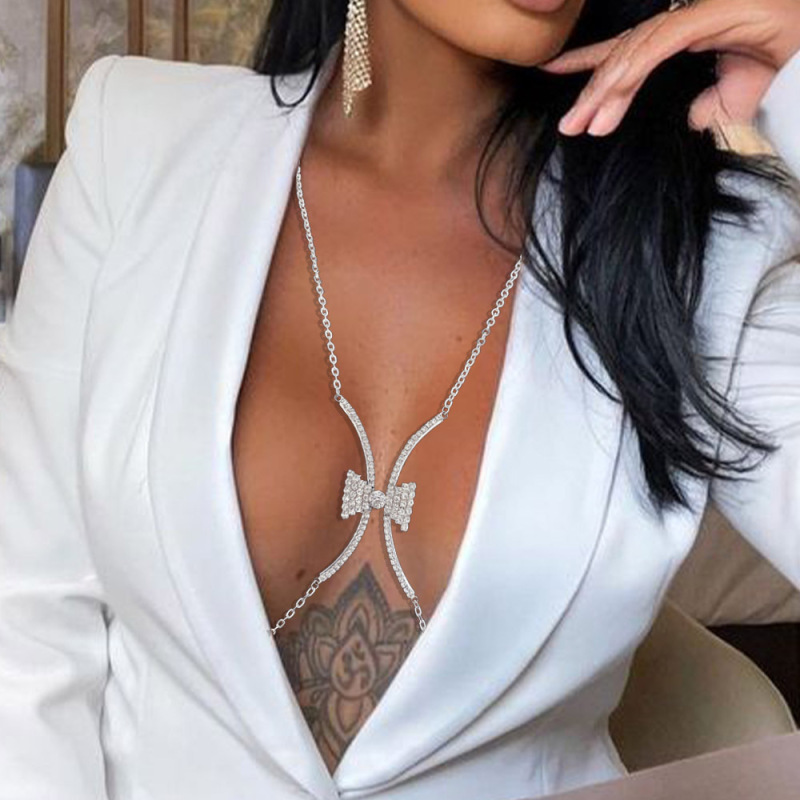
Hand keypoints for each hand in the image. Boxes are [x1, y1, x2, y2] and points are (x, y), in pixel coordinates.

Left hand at [539, 0, 799, 135]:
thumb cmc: (784, 70)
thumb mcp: (731, 100)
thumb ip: (702, 107)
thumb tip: (687, 118)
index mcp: (685, 34)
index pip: (627, 48)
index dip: (589, 61)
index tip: (550, 70)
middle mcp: (685, 17)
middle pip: (625, 53)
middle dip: (593, 91)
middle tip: (568, 126)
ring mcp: (697, 11)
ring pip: (635, 51)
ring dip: (606, 90)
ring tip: (582, 126)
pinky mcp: (710, 13)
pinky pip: (659, 44)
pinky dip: (632, 69)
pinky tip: (610, 95)